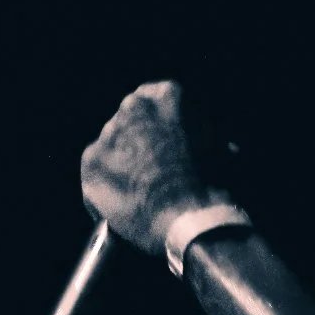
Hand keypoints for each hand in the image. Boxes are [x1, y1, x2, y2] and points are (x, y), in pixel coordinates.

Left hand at [80, 80, 224, 255]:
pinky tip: (126, 201)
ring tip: (141, 188)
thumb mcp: (223, 149)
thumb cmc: (212, 182)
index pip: (157, 96)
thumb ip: (209, 137)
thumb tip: (222, 147)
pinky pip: (97, 171)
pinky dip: (107, 184)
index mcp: (166, 96)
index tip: (168, 138)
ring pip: (113, 144)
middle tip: (155, 164)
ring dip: (123, 160)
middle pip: (132, 119)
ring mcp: (109, 134)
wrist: (188, 219)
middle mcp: (133, 108)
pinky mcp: (91, 162)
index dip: (163, 121)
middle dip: (141, 138)